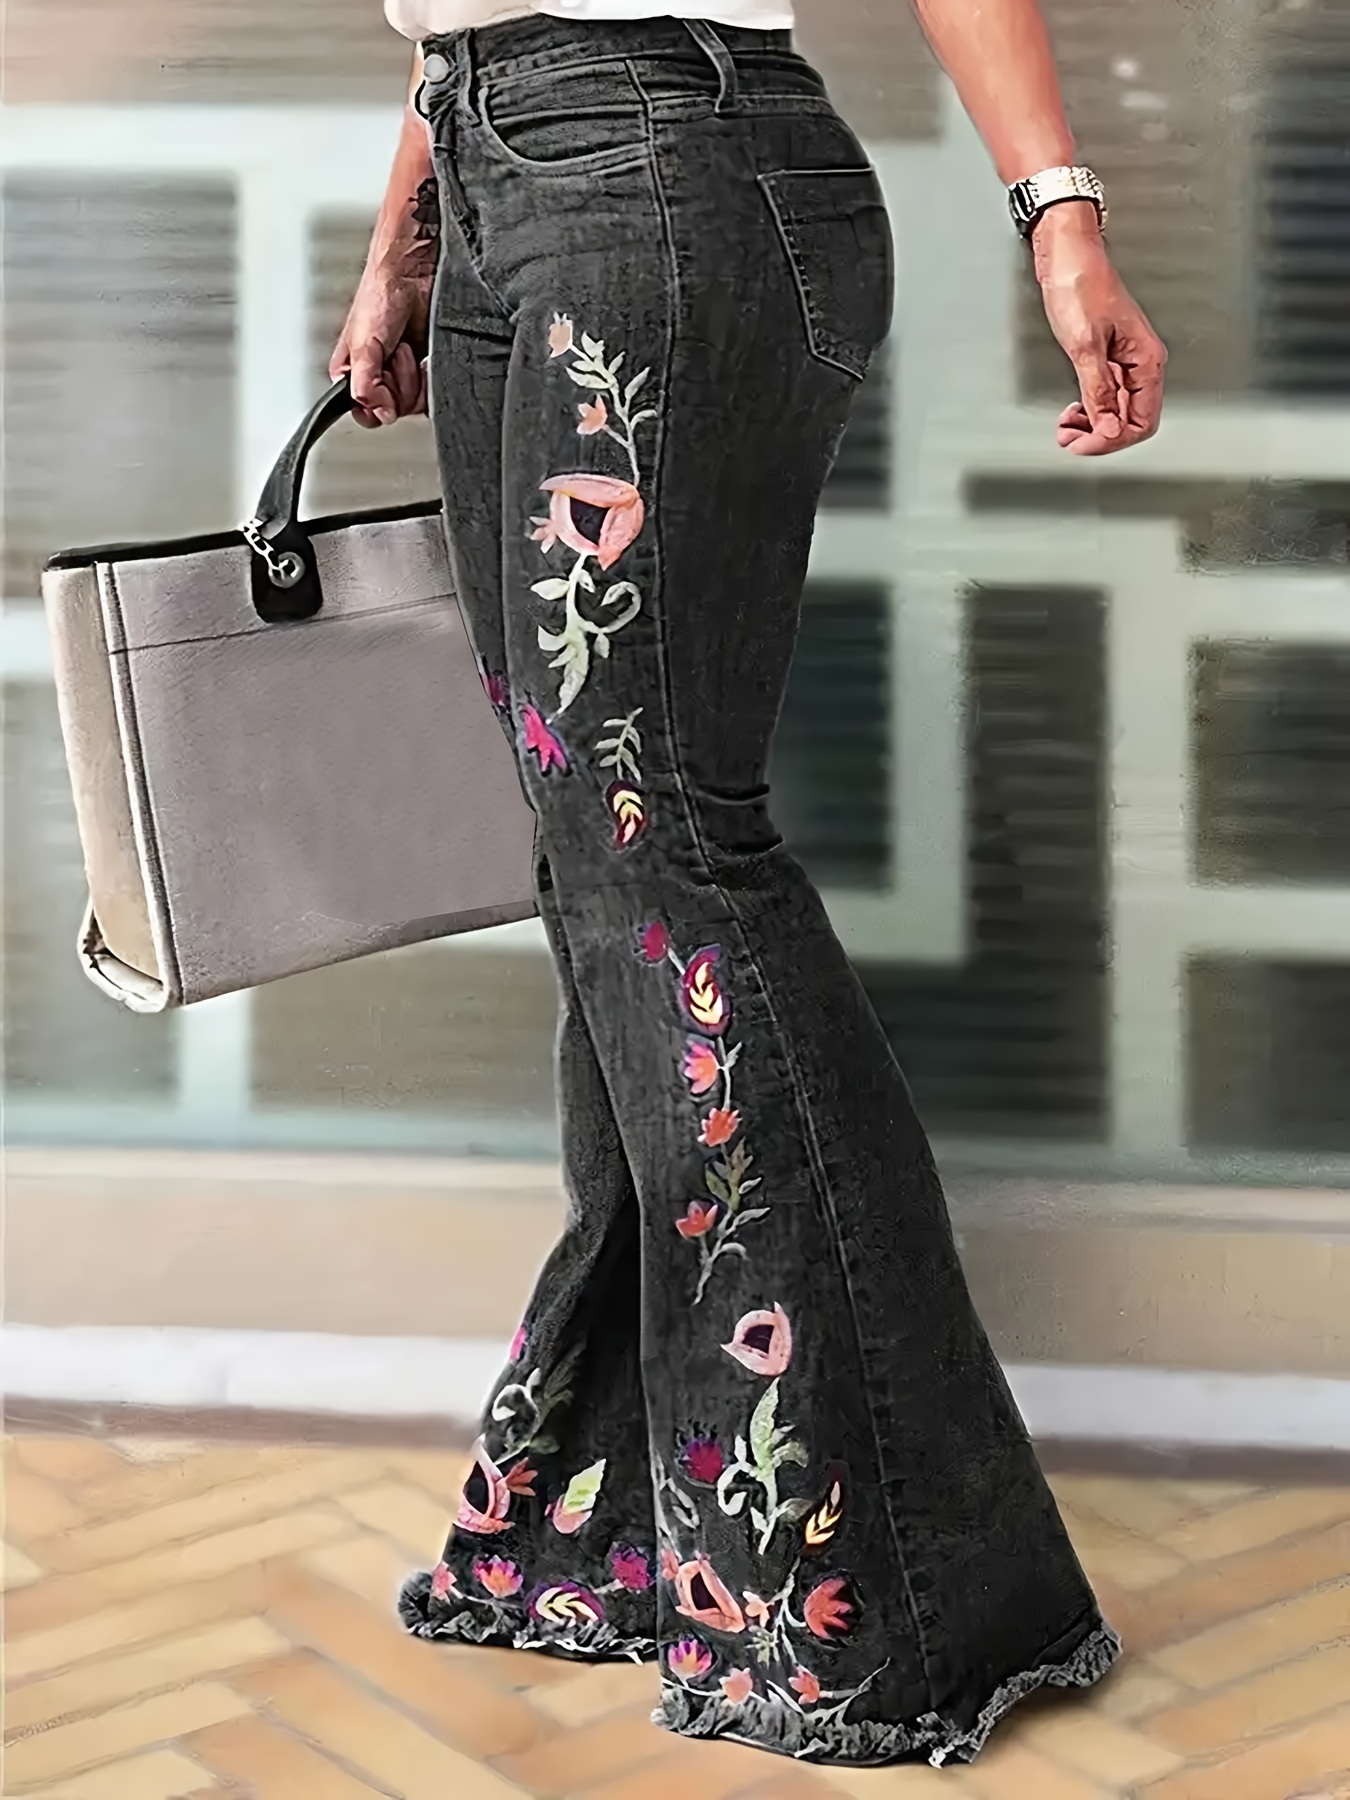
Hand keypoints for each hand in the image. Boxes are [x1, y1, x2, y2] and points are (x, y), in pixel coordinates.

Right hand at [329, 258, 430, 430]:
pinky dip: (428, 376)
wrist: (412, 275)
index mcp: (350, 373)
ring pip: (412, 404)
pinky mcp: (422, 369)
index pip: (363, 412)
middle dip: (397, 382)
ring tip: (406, 348)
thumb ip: (364, 386)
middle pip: (391, 410)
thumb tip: (378, 414)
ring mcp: (400, 374)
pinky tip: (423, 357)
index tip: (383, 385)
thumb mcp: (362, 346)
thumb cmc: (379, 296)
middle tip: (394, 354)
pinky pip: (429, 392)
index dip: (377, 404)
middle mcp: (374, 376)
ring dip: (412, 375)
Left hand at [1032, 202, 1166, 455]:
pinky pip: (1106, 395)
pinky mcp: (1107, 356)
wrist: (1067, 254)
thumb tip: (1110, 430)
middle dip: (1100, 436)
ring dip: (1093, 426)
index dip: (1112, 440)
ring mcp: (1124, 360)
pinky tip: (1073, 411)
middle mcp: (1140, 362)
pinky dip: (1089, 409)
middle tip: (1069, 440)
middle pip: (1130, 420)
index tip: (1083, 445)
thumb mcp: (1085, 346)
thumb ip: (1098, 392)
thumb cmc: (1079, 286)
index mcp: (1145, 360)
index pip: (1141, 421)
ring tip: (1067, 428)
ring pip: (1117, 410)